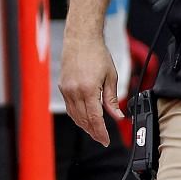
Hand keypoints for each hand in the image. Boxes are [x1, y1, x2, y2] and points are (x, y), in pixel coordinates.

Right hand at [60, 31, 123, 146]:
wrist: (81, 39)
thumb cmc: (97, 54)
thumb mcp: (111, 77)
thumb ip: (112, 99)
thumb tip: (117, 116)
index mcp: (88, 89)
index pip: (94, 118)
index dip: (100, 132)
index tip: (105, 140)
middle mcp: (75, 91)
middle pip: (83, 120)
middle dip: (93, 131)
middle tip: (101, 138)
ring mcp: (66, 89)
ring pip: (75, 115)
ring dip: (84, 125)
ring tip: (94, 131)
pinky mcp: (63, 86)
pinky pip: (69, 107)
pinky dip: (77, 115)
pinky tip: (84, 118)